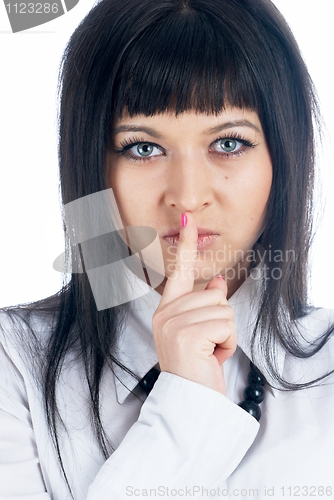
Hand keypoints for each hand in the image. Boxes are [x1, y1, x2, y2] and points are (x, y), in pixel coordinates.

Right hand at [152, 212, 236, 394]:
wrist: (188, 401)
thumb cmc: (195, 367)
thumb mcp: (201, 331)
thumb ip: (206, 304)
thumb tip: (219, 281)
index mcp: (167, 310)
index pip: (180, 271)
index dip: (187, 244)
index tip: (188, 219)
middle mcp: (166, 313)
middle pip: (215, 294)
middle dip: (222, 321)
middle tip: (208, 345)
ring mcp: (174, 323)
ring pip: (223, 309)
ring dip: (226, 334)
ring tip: (210, 352)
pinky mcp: (187, 334)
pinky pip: (226, 325)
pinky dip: (228, 344)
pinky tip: (213, 357)